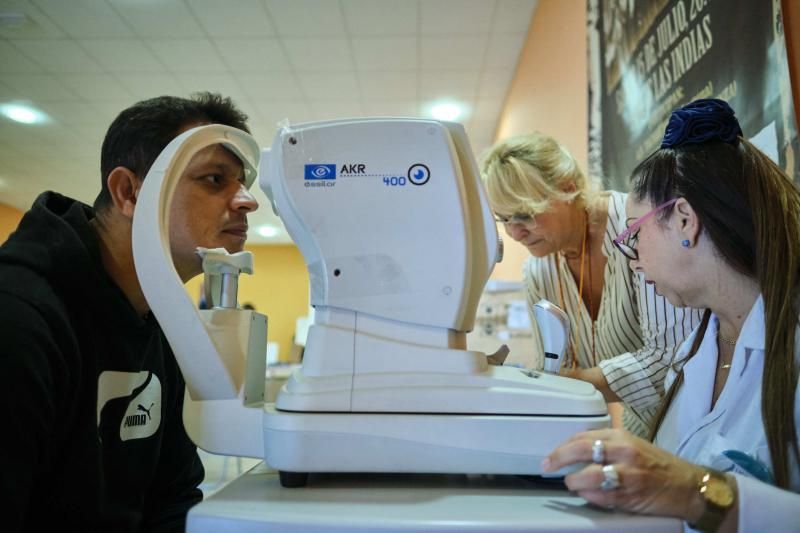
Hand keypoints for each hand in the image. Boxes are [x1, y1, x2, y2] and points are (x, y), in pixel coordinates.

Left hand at [541, 428, 704, 519]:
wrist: (688, 486)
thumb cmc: (658, 465)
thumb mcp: (633, 445)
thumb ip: (607, 444)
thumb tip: (575, 449)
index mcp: (622, 436)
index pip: (583, 436)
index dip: (562, 446)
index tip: (551, 455)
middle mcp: (624, 452)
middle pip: (581, 450)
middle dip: (559, 458)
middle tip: (547, 466)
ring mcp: (627, 474)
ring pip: (588, 476)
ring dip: (573, 481)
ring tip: (571, 483)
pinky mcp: (630, 495)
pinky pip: (600, 497)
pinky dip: (589, 496)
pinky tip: (588, 495)